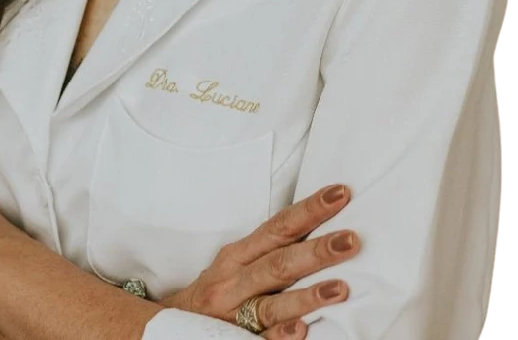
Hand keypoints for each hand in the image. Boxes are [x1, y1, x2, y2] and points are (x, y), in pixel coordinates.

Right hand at [161, 184, 359, 338]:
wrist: (170, 326)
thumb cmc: (216, 291)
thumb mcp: (236, 264)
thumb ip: (271, 251)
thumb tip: (320, 231)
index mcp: (238, 255)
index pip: (279, 227)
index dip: (309, 210)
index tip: (340, 194)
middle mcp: (234, 281)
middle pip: (279, 263)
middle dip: (316, 251)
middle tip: (351, 240)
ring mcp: (233, 314)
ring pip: (272, 304)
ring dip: (306, 297)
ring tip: (339, 289)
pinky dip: (280, 335)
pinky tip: (302, 331)